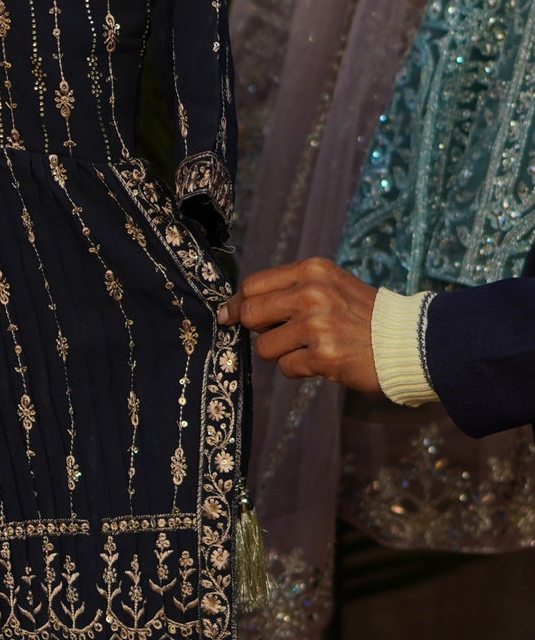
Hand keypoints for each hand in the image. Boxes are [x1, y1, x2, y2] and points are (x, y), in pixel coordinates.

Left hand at [217, 257, 380, 392]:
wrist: (410, 340)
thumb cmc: (361, 315)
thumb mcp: (327, 285)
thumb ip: (284, 291)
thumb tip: (230, 309)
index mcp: (312, 271)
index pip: (252, 285)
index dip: (238, 303)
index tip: (232, 315)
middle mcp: (313, 293)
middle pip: (250, 313)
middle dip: (257, 329)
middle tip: (279, 334)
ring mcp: (318, 325)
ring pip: (265, 346)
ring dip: (281, 352)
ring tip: (309, 346)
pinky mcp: (325, 356)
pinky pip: (286, 367)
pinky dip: (299, 368)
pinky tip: (323, 360)